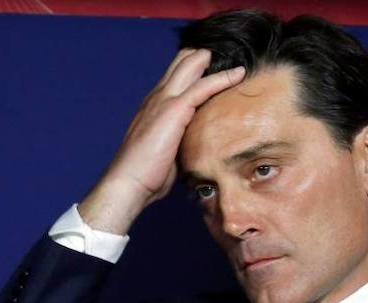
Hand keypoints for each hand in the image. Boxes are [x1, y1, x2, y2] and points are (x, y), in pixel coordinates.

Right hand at [78, 49, 245, 234]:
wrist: (129, 182)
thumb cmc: (147, 174)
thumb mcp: (168, 151)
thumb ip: (181, 140)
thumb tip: (200, 146)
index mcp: (155, 105)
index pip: (176, 74)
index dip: (196, 66)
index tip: (220, 65)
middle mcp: (158, 96)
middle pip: (183, 61)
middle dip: (206, 55)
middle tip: (231, 55)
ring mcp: (164, 99)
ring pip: (191, 65)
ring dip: (214, 59)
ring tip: (237, 57)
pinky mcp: (174, 109)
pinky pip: (202, 86)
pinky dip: (222, 77)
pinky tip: (238, 73)